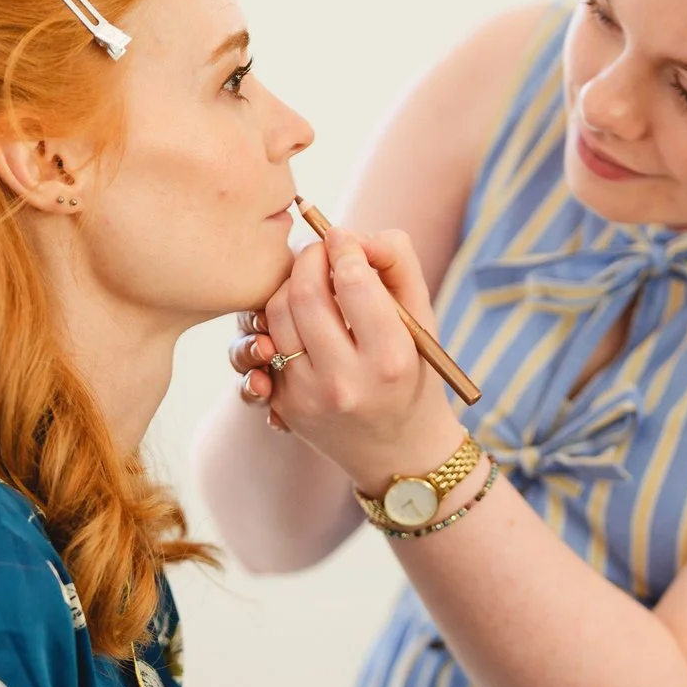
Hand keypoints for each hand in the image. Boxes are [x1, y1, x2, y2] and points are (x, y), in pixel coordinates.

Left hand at [236, 228, 466, 492]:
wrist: (398, 451)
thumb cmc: (413, 373)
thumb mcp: (422, 319)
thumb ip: (397, 262)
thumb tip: (353, 234)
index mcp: (390, 359)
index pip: (352, 280)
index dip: (343, 245)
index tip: (343, 237)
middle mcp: (346, 382)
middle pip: (305, 293)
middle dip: (309, 258)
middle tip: (319, 250)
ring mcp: (308, 398)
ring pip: (275, 315)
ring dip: (289, 286)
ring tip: (311, 282)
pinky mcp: (284, 407)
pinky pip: (264, 346)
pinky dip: (279, 323)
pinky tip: (301, 320)